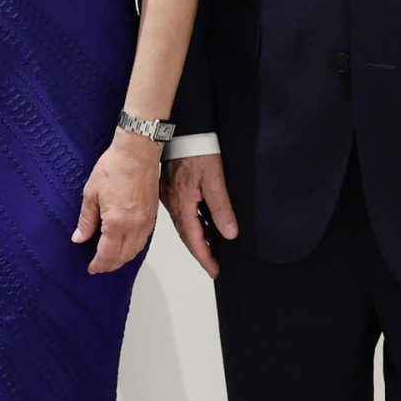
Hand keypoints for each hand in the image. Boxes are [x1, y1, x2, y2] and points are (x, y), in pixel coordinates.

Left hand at [74, 131, 162, 273]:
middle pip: (123, 257)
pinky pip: (143, 241)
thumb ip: (86, 219)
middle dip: (110, 265)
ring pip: (135, 251)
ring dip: (122, 259)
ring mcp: (146, 222)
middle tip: (98, 267)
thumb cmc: (114, 167)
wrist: (137, 153)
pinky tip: (125, 246)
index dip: (98, 264)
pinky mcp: (152, 216)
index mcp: (117, 223)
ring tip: (110, 259)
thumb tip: (79, 237)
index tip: (91, 268)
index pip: (107, 254)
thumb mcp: (91, 193)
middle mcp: (134, 227)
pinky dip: (133, 248)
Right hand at [161, 152, 239, 277]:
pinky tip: (203, 223)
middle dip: (200, 251)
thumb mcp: (215, 179)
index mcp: (182, 204)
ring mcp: (170, 194)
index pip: (194, 239)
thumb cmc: (198, 151)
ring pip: (184, 224)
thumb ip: (221, 208)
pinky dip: (194, 223)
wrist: (182, 128)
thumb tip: (230, 235)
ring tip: (211, 249)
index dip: (205, 257)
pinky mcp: (171, 186)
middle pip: (186, 234)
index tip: (215, 271)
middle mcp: (173, 202)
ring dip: (197, 238)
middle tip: (214, 265)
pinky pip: (182, 213)